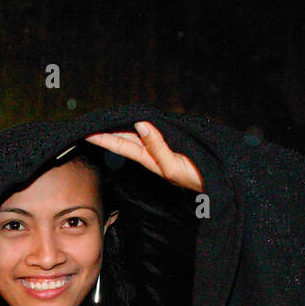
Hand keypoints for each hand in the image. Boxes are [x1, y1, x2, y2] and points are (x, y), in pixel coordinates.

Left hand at [84, 121, 203, 190]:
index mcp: (150, 160)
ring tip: (105, 122)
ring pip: (138, 137)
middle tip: (89, 124)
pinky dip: (142, 128)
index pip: (121, 146)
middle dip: (108, 132)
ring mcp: (163, 152)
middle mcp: (154, 154)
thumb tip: (141, 124)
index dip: (104, 139)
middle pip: (126, 140)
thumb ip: (158, 146)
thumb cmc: (198, 179)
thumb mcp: (173, 167)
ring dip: (121, 129)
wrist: (218, 184)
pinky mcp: (173, 147)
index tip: (86, 134)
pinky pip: (152, 135)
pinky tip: (135, 124)